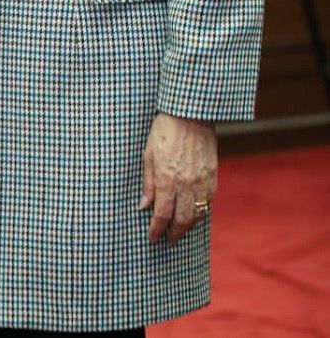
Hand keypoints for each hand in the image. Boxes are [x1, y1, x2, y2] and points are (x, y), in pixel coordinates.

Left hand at [139, 112, 217, 245]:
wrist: (190, 115)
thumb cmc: (165, 131)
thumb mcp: (148, 154)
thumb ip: (148, 182)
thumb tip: (144, 205)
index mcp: (166, 179)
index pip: (161, 214)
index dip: (156, 229)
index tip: (152, 237)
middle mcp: (185, 185)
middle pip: (181, 220)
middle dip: (173, 234)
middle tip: (167, 240)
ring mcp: (201, 182)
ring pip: (197, 215)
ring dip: (188, 226)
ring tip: (180, 230)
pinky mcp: (213, 177)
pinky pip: (208, 203)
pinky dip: (201, 213)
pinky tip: (194, 215)